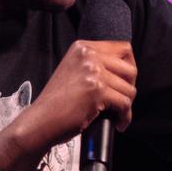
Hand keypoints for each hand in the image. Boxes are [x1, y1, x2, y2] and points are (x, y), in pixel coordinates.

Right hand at [14, 39, 136, 153]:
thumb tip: (125, 70)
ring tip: (117, 114)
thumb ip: (94, 64)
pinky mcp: (97, 91)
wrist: (41, 120)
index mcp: (83, 48)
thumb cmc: (57, 102)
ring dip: (126, 105)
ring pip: (129, 89)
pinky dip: (124, 117)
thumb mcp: (74, 70)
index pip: (122, 47)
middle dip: (130, 87)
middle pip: (130, 69)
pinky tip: (118, 122)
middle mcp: (88, 56)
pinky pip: (124, 104)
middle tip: (122, 100)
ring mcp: (93, 72)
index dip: (130, 66)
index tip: (126, 81)